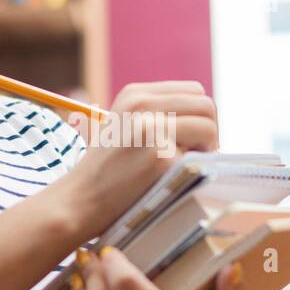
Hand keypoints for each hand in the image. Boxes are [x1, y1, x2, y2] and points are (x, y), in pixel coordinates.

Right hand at [61, 81, 217, 239]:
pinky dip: (192, 170)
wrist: (81, 199)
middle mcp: (143, 104)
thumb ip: (160, 113)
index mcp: (136, 93)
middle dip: (209, 133)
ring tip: (185, 166)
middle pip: (206, 105)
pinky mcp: (160, 156)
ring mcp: (151, 129)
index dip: (200, 116)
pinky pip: (199, 157)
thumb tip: (209, 117)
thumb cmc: (108, 169)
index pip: (194, 91)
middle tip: (196, 156)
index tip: (192, 139)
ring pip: (209, 127)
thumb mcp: (126, 125)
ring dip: (206, 149)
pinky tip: (170, 179)